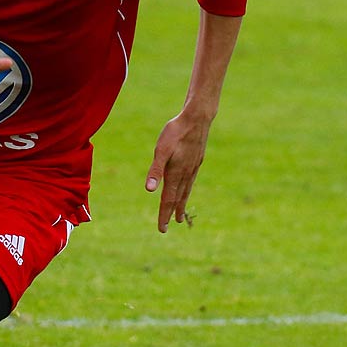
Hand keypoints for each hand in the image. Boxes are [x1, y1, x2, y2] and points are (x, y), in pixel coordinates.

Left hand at [145, 113, 211, 232]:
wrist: (197, 118)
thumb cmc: (175, 132)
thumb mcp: (161, 150)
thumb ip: (155, 170)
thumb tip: (149, 190)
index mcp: (175, 174)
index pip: (168, 200)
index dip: (164, 214)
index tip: (162, 228)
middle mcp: (186, 174)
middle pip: (177, 199)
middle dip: (171, 213)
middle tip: (168, 227)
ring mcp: (193, 168)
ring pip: (186, 191)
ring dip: (181, 204)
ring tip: (179, 216)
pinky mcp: (197, 161)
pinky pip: (191, 182)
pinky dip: (187, 191)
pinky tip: (186, 190)